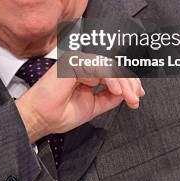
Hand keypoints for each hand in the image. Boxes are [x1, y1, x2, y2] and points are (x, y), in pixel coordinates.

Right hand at [15, 58, 144, 143]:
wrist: (41, 119)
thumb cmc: (59, 114)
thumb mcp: (93, 106)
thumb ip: (109, 97)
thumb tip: (128, 92)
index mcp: (84, 71)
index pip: (111, 70)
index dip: (128, 81)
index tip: (137, 96)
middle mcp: (80, 63)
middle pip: (113, 65)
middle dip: (130, 82)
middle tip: (136, 99)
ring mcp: (76, 61)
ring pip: (109, 66)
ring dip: (124, 82)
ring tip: (130, 98)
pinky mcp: (73, 62)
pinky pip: (100, 67)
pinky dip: (112, 79)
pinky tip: (118, 92)